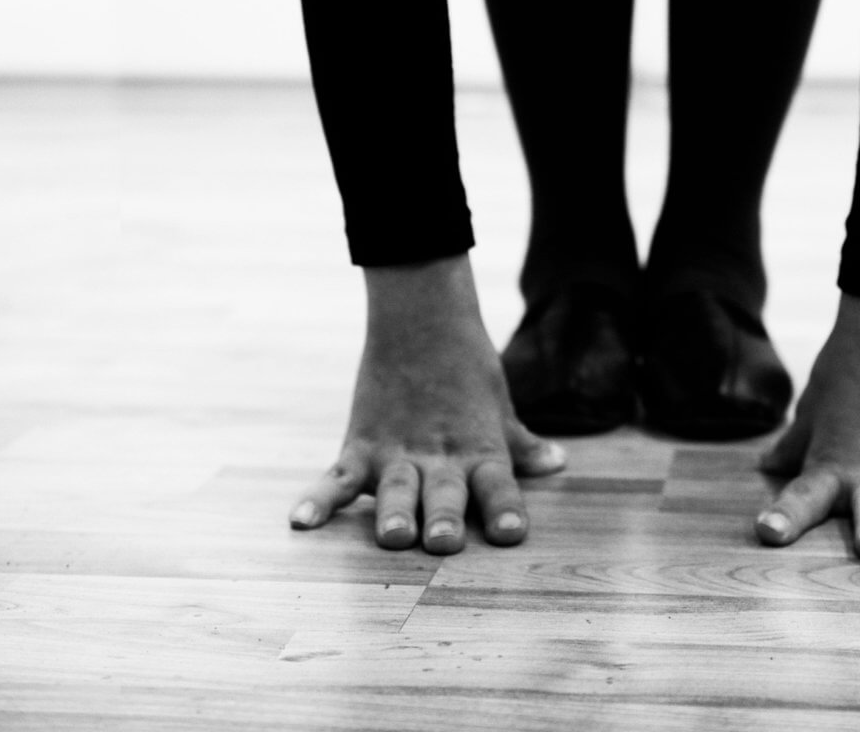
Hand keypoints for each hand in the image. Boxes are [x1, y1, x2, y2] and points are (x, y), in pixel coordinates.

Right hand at [289, 254, 565, 552]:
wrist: (421, 318)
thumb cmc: (466, 369)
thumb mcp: (498, 408)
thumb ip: (521, 446)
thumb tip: (557, 464)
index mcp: (479, 450)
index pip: (498, 485)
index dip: (505, 509)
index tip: (511, 534)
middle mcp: (440, 458)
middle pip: (444, 492)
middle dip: (442, 518)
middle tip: (442, 542)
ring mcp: (397, 453)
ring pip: (396, 489)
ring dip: (395, 512)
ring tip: (392, 535)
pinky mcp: (361, 446)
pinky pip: (338, 478)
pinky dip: (319, 499)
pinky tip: (301, 521)